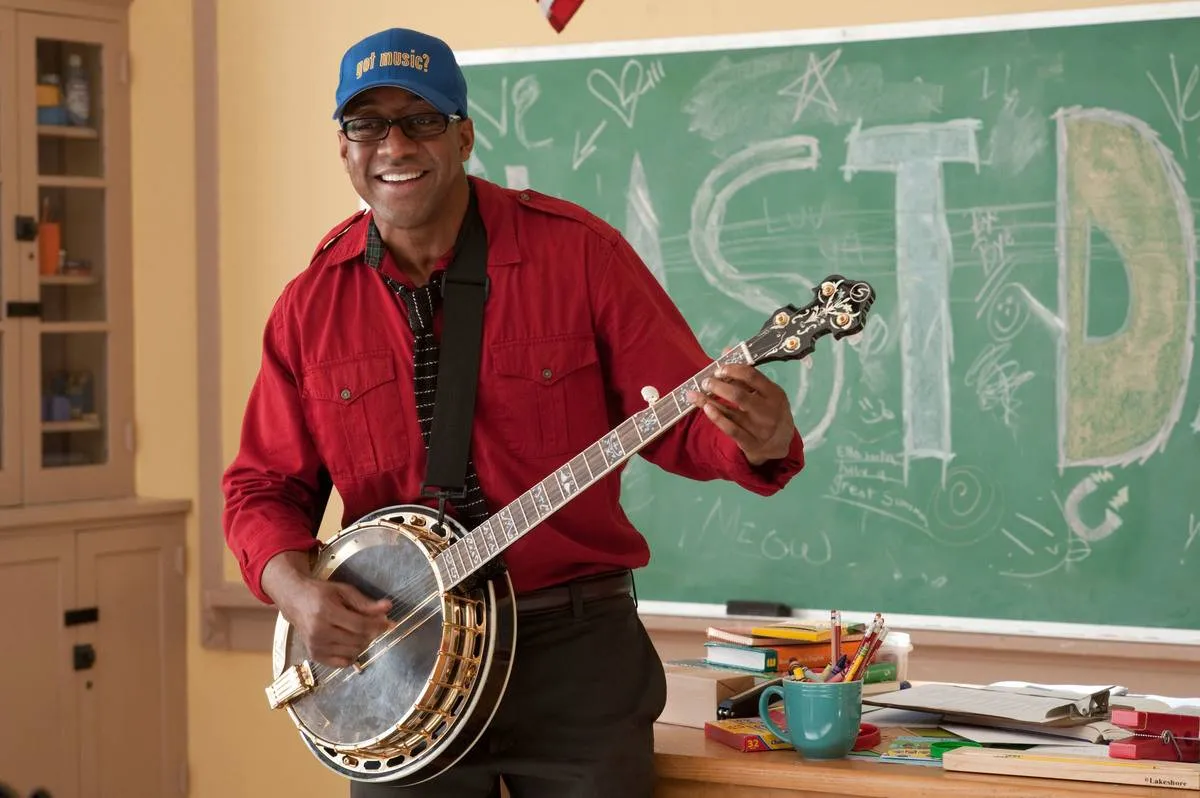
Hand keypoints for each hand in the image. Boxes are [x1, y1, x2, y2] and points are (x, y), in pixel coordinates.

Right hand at [262, 551, 391, 667]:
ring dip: (363, 643)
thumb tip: (389, 607)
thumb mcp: (344, 591)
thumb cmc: (321, 593)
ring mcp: (315, 646)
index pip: (359, 625)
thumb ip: (365, 602)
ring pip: (352, 652)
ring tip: (362, 631)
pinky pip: (342, 663)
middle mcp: (318, 632)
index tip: (389, 622)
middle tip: (376, 625)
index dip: (378, 625)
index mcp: (325, 612)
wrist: (295, 601)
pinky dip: (352, 654)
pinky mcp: (314, 655)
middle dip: (372, 633)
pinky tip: (351, 642)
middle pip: (357, 640)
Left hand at [690, 363, 795, 465]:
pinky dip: (716, 417)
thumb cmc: (770, 411)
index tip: (718, 370)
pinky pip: (730, 429)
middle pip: (739, 395)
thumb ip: (747, 374)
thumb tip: (726, 350)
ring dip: (708, 401)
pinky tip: (705, 408)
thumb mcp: (766, 392)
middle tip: (705, 382)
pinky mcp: (751, 443)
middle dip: (718, 386)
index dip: (732, 370)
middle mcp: (769, 411)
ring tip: (693, 394)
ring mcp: (759, 429)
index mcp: (774, 394)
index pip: (752, 376)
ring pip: (731, 413)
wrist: (780, 443)